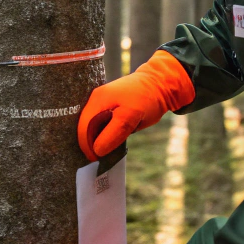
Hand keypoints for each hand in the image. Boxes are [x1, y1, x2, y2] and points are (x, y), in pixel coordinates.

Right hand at [77, 50, 194, 159]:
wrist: (160, 84)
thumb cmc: (146, 99)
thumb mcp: (130, 116)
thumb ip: (113, 133)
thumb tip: (97, 150)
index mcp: (97, 100)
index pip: (83, 127)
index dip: (86, 145)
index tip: (94, 159)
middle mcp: (96, 99)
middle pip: (85, 126)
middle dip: (90, 142)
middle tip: (99, 157)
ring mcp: (102, 102)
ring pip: (93, 125)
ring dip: (97, 138)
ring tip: (104, 150)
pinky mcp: (109, 105)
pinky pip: (100, 122)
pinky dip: (103, 132)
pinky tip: (109, 139)